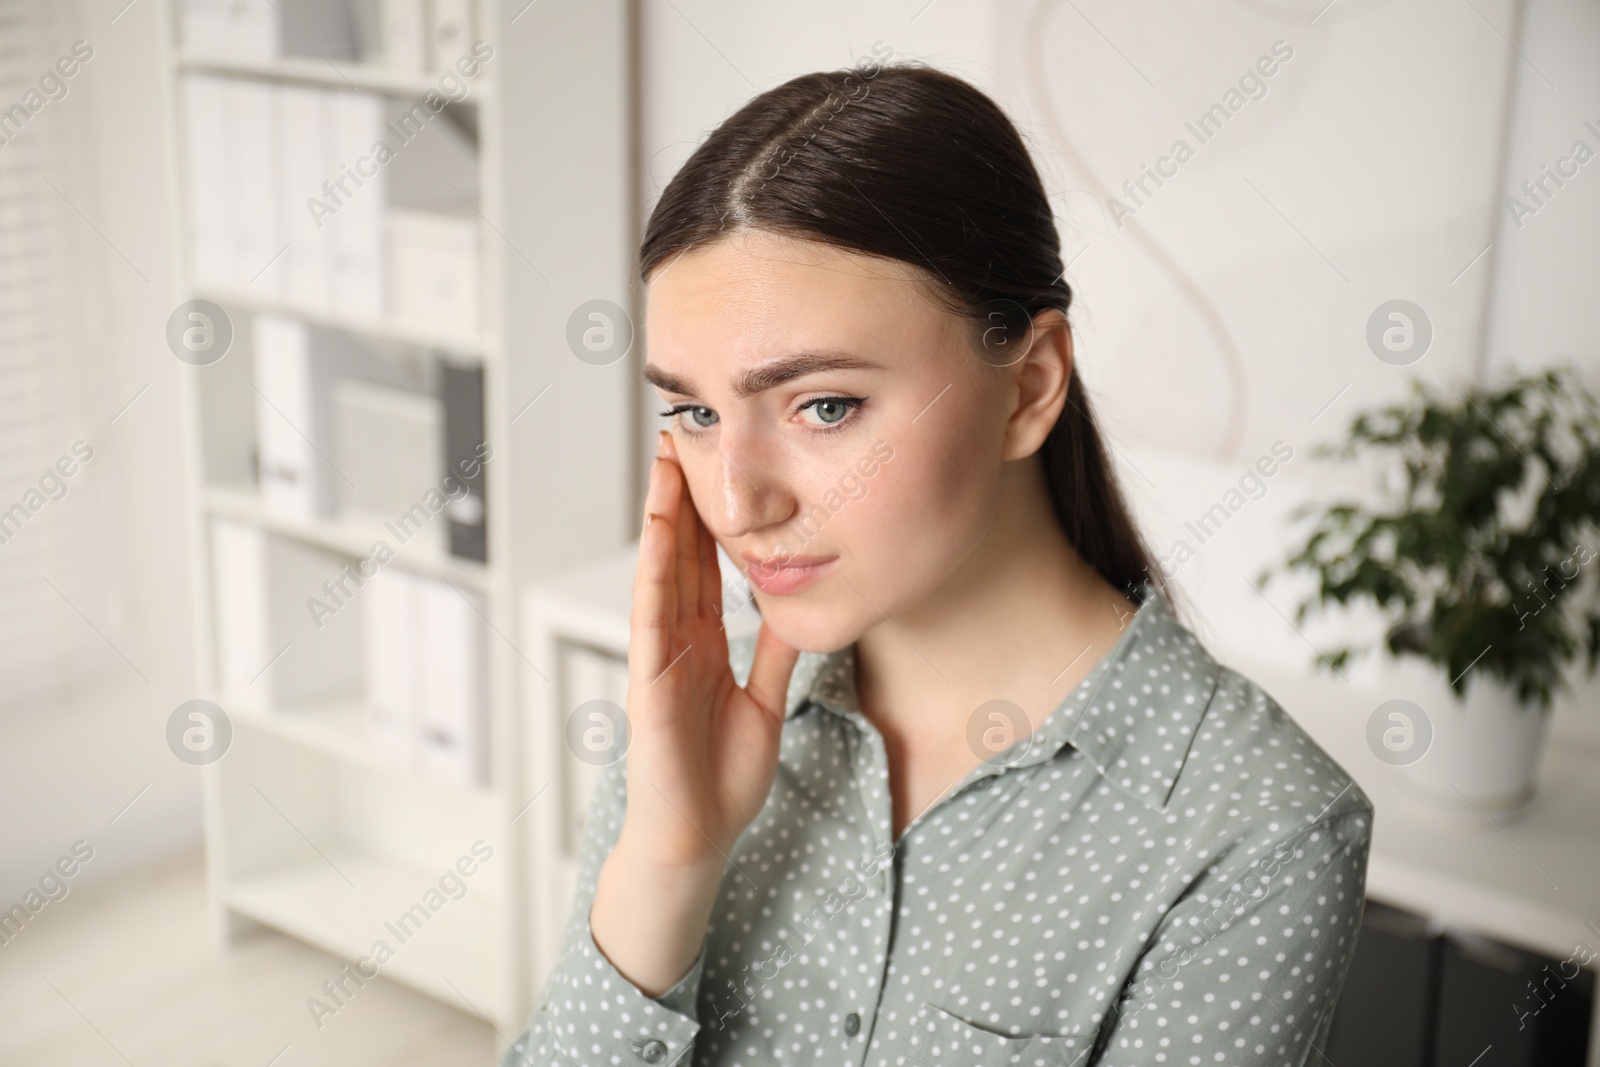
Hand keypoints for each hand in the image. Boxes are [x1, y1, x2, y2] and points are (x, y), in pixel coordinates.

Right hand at [619, 429, 800, 870]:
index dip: (710, 512)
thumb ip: (774, 653)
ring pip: (660, 574)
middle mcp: (676, 640)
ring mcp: (658, 658)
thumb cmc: (721, 778)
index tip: (716, 462)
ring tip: (664, 466)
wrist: (697, 837)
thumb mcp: (766, 699)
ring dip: (661, 519)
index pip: (706, 563)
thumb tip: (798, 606)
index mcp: (703, 642)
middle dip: (681, 496)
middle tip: (682, 435)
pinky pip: (651, 622)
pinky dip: (654, 578)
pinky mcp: (649, 685)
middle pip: (680, 554)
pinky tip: (660, 542)